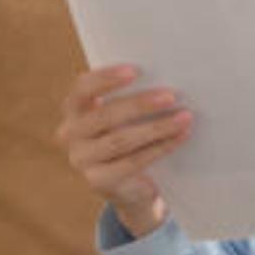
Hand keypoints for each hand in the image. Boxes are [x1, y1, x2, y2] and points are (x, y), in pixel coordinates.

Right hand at [56, 65, 191, 237]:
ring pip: (120, 140)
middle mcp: (70, 133)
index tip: (135, 71)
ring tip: (184, 117)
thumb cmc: (131, 132)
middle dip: (140, 104)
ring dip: (157, 127)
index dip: (106, 78)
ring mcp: (81, 160)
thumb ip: (134, 95)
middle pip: (104, 116)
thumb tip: (169, 74)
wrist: (131, 184)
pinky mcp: (98, 181)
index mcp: (75, 109)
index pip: (82, 89)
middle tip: (171, 96)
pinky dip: (160, 147)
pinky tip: (180, 136)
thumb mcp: (126, 113)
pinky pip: (132, 162)